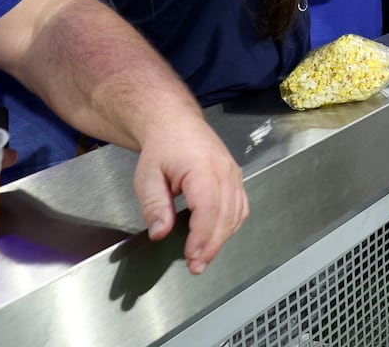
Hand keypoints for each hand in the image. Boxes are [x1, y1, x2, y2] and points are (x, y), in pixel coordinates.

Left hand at [132, 120, 247, 275]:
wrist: (176, 123)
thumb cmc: (162, 148)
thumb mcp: (147, 177)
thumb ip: (154, 205)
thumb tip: (161, 232)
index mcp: (202, 168)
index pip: (209, 208)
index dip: (202, 236)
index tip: (191, 256)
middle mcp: (224, 171)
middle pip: (227, 214)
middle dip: (212, 244)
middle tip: (196, 266)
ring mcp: (234, 173)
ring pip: (237, 212)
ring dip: (222, 238)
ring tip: (204, 256)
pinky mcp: (235, 177)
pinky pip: (241, 205)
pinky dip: (231, 225)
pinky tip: (217, 237)